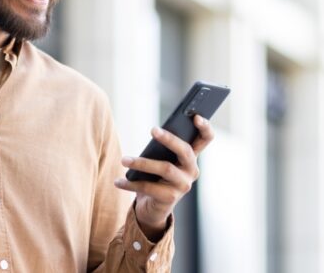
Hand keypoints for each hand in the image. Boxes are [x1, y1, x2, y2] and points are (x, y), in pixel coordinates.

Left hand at [114, 115, 214, 239]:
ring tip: (124, 159)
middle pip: (185, 151)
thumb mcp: (160, 159)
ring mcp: (183, 185)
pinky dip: (131, 184)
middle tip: (153, 130)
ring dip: (142, 162)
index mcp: (191, 157)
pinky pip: (150, 187)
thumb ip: (161, 148)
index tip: (196, 116)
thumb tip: (154, 132)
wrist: (152, 208)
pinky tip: (118, 181)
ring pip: (165, 168)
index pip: (205, 139)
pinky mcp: (170, 198)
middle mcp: (191, 170)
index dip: (205, 127)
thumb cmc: (155, 177)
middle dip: (170, 139)